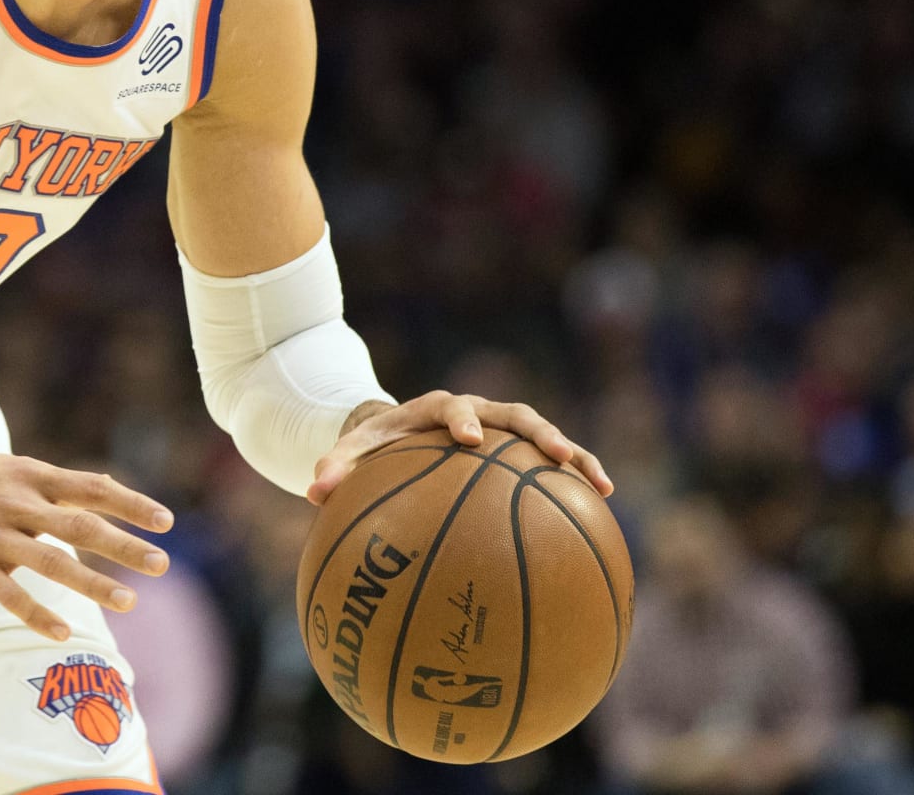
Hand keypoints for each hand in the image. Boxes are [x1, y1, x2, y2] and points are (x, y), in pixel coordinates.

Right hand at [0, 452, 172, 641]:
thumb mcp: (10, 469)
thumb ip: (54, 485)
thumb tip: (105, 487)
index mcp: (30, 477)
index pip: (91, 488)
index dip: (130, 503)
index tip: (165, 521)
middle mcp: (17, 504)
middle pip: (80, 525)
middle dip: (123, 546)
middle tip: (161, 564)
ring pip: (51, 562)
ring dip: (92, 583)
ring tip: (129, 602)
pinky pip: (9, 594)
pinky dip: (36, 613)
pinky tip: (62, 631)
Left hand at [306, 390, 612, 505]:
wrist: (400, 430)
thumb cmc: (377, 445)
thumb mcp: (355, 451)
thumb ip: (336, 466)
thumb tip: (311, 490)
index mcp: (437, 408)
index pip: (452, 407)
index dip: (462, 419)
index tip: (468, 438)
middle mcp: (478, 412)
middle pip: (515, 414)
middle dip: (537, 432)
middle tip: (554, 455)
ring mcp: (503, 430)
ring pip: (545, 436)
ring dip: (573, 456)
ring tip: (600, 485)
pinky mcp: (518, 451)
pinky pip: (552, 464)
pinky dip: (576, 478)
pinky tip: (602, 506)